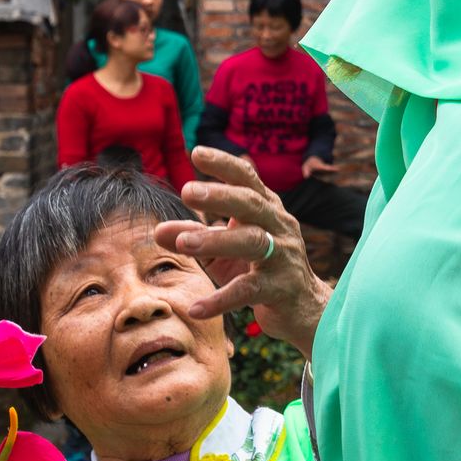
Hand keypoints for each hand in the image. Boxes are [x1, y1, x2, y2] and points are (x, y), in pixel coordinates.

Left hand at [154, 148, 331, 355]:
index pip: (247, 179)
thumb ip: (192, 235)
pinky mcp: (280, 288)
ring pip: (252, 241)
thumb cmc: (258, 270)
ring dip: (216, 240)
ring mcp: (283, 256)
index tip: (196, 152)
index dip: (224, 164)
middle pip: (251, 204)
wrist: (303, 308)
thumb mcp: (222, 251)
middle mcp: (278, 226)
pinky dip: (221, 299)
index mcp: (266, 209)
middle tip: (187, 191)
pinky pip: (249, 290)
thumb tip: (156, 230)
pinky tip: (196, 308)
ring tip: (183, 242)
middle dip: (220, 196)